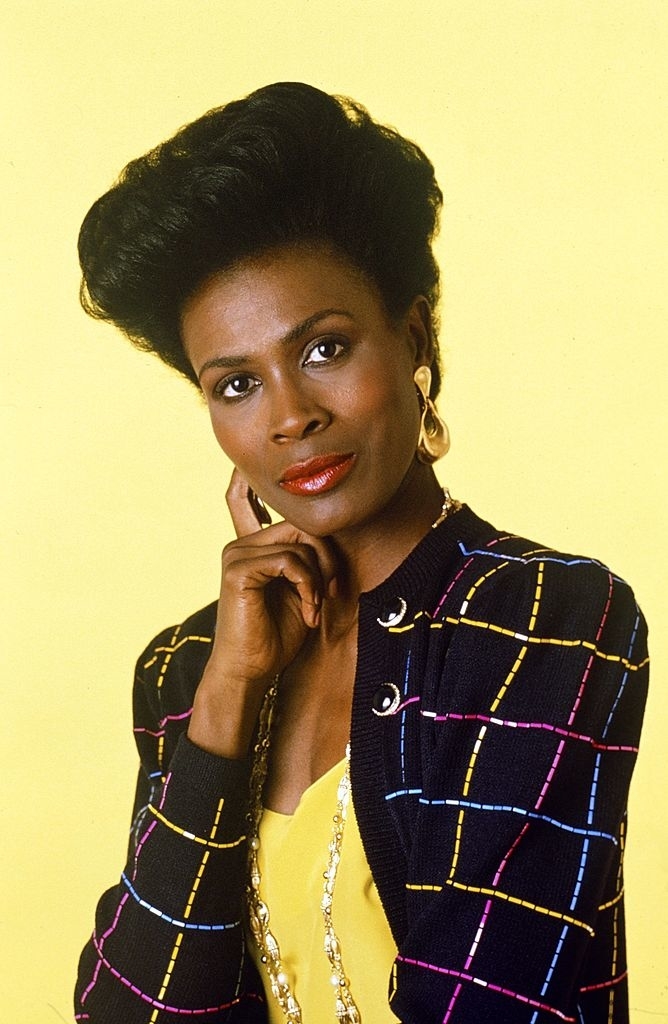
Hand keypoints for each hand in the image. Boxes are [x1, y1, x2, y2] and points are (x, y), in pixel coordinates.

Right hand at [187, 469, 336, 756]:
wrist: (249, 672)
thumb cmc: (275, 637)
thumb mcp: (303, 591)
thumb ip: (312, 562)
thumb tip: (339, 534)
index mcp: (254, 547)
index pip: (296, 521)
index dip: (323, 546)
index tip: (330, 583)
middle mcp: (242, 545)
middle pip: (301, 527)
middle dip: (326, 559)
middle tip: (329, 592)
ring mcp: (237, 555)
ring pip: (298, 544)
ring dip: (317, 580)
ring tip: (314, 609)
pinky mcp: (237, 570)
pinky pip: (287, 560)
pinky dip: (307, 585)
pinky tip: (308, 612)